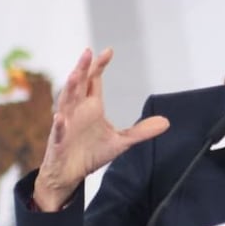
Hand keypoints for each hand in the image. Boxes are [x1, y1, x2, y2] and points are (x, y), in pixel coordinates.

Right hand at [33, 48, 168, 210]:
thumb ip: (142, 131)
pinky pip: (58, 132)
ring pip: (65, 102)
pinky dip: (59, 125)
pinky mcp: (58, 142)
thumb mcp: (122, 142)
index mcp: (91, 106)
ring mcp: (66, 124)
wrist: (71, 174)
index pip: (94, 81)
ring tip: (75, 74)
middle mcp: (77, 110)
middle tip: (88, 52)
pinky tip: (61, 118)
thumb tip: (166, 122)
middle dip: (83, 68)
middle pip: (79, 85)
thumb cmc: (91, 153)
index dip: (99, 66)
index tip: (109, 51)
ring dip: (69, 88)